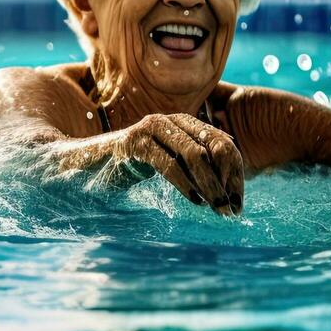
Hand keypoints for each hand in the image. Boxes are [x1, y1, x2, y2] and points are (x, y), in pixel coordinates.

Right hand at [115, 113, 244, 214]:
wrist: (91, 162)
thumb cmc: (135, 165)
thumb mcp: (171, 162)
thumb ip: (195, 166)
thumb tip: (230, 189)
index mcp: (186, 123)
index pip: (225, 145)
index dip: (236, 175)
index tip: (239, 204)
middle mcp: (172, 120)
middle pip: (215, 147)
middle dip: (227, 181)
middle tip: (231, 210)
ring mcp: (152, 129)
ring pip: (195, 155)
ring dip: (210, 185)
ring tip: (216, 207)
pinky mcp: (135, 143)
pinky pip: (168, 164)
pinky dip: (185, 184)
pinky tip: (194, 201)